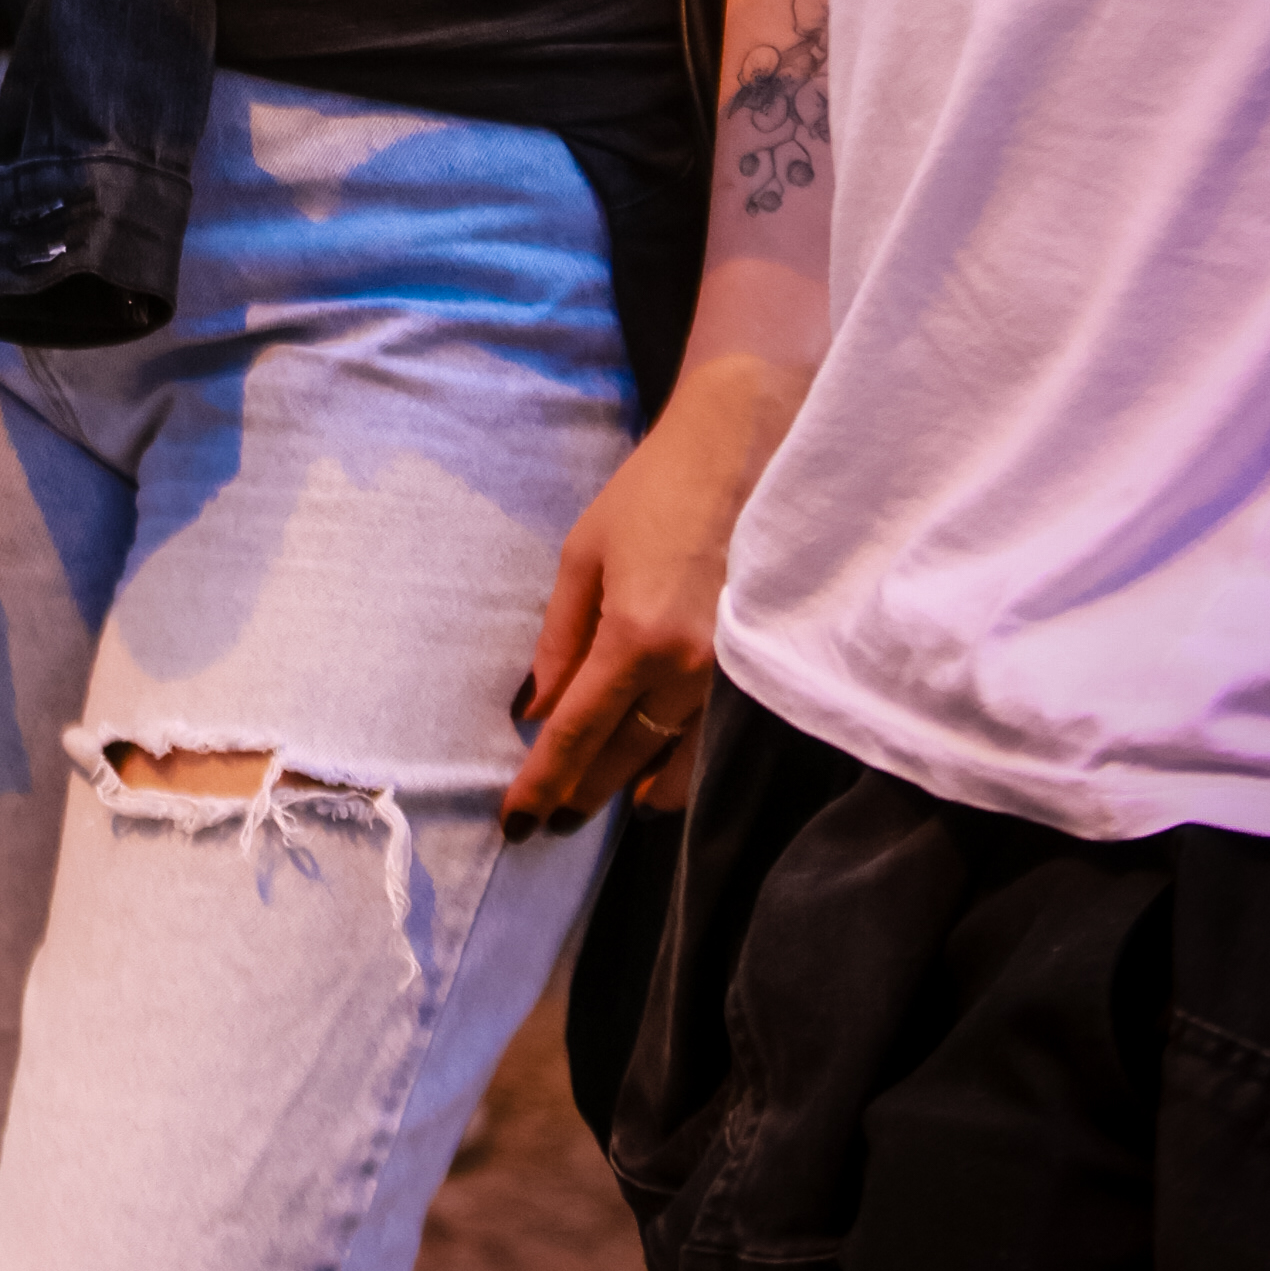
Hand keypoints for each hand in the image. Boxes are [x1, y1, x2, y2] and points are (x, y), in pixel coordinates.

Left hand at [501, 352, 798, 831]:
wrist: (748, 448)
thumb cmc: (656, 490)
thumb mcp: (585, 553)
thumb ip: (560, 637)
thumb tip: (538, 709)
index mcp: (636, 638)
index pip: (577, 734)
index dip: (542, 782)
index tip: (514, 822)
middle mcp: (689, 670)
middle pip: (625, 758)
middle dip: (581, 795)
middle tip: (546, 822)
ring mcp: (731, 675)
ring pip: (676, 763)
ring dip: (633, 789)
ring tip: (598, 805)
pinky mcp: (755, 667)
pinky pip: (713, 740)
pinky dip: (681, 765)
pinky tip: (658, 777)